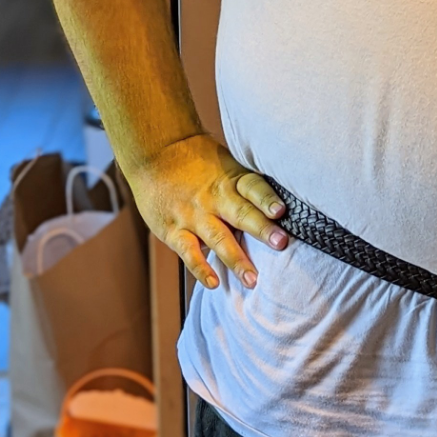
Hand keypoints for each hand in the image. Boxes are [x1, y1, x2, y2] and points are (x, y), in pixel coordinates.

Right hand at [127, 132, 288, 290]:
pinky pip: (189, 253)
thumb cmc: (196, 162)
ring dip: (236, 259)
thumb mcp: (225, 164)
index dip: (267, 198)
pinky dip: (201, 269)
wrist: (154, 154)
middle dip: (262, 230)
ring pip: (218, 238)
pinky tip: (214, 283)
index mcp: (231, 179)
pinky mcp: (174, 231)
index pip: (252, 187)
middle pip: (241, 213)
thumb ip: (246, 185)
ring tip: (252, 279)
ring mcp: (193, 215)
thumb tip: (280, 207)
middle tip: (281, 243)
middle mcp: (214, 198)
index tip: (281, 210)